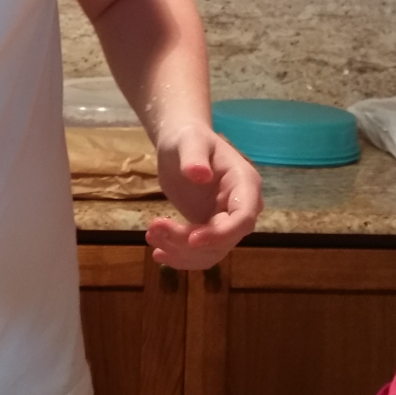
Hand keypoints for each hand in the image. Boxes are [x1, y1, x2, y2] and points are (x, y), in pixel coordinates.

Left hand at [146, 124, 261, 269]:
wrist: (180, 146)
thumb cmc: (188, 138)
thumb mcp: (189, 141)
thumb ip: (194, 156)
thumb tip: (199, 174)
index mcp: (245, 184)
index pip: (243, 217)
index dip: (221, 233)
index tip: (192, 239)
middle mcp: (242, 207)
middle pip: (224, 239)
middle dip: (188, 242)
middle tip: (154, 230)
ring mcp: (227, 221)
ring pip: (211, 252)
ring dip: (180, 252)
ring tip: (151, 236)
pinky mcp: (210, 230)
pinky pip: (201, 253)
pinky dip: (180, 256)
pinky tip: (158, 253)